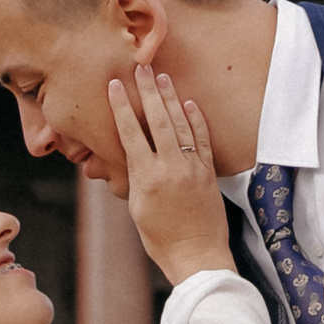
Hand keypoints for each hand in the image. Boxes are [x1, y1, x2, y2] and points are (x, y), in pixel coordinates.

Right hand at [108, 66, 233, 283]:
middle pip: (157, 120)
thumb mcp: (137, 207)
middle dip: (148, 91)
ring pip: (181, 124)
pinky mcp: (208, 172)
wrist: (197, 256)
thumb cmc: (160, 238)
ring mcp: (193, 166)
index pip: (130, 132)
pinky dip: (196, 120)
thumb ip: (133, 176)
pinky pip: (202, 139)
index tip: (115, 85)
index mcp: (147, 176)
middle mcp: (171, 166)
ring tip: (163, 77)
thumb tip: (126, 153)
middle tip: (141, 67)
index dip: (121, 106)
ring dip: (171, 98)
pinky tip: (190, 104)